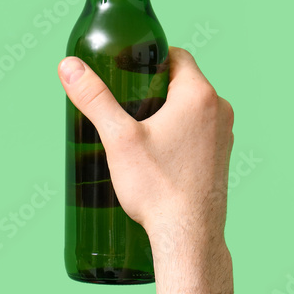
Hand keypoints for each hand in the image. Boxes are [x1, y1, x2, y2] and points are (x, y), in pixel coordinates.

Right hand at [58, 47, 234, 250]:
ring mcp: (224, 136)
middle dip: (152, 87)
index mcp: (199, 95)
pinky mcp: (221, 158)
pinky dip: (178, 133)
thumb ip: (94, 98)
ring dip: (166, 111)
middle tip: (121, 102)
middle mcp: (220, 111)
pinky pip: (198, 131)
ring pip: (190, 108)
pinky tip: (154, 154)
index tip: (124, 71)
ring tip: (134, 130)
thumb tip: (69, 66)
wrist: (188, 237)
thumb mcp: (118, 138)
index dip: (148, 59)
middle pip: (181, 82)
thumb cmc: (157, 187)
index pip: (176, 56)